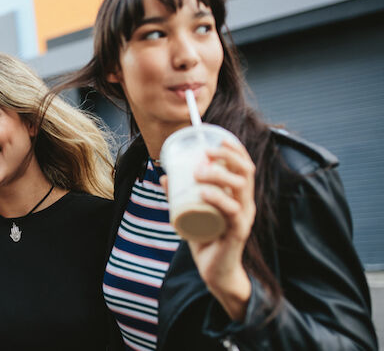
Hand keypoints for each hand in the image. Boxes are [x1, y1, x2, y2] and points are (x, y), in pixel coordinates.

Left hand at [161, 140, 253, 319]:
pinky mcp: (237, 233)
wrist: (214, 271)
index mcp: (240, 196)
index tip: (218, 138)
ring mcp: (244, 218)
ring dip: (219, 175)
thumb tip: (164, 175)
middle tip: (203, 155)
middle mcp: (246, 204)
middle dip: (226, 157)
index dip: (235, 149)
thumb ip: (179, 195)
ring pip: (239, 189)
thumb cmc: (206, 238)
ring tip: (199, 172)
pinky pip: (232, 213)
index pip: (245, 166)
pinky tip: (204, 192)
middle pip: (245, 172)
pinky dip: (219, 199)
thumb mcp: (191, 212)